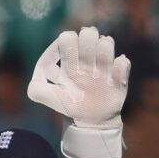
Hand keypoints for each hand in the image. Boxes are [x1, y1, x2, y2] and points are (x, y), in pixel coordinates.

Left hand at [28, 26, 129, 157]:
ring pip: (106, 44)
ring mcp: (104, 66)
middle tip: (84, 61)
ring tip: (98, 70)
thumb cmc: (71, 104)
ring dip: (103, 51)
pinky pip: (123, 63)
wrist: (91, 121)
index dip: (65, 42)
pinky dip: (119, 67)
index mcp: (70, 61)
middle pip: (87, 35)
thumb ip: (37, 90)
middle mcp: (88, 59)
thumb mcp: (51, 99)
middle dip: (86, 41)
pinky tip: (111, 79)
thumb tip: (35, 81)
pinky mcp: (119, 77)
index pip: (67, 39)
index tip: (63, 56)